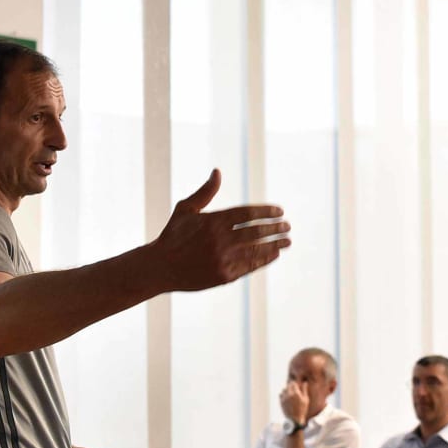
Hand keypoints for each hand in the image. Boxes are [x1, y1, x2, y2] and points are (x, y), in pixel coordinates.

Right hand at [152, 169, 290, 290]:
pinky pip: (249, 267)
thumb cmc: (172, 236)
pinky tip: (274, 254)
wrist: (159, 268)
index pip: (248, 213)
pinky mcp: (224, 276)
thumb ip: (205, 192)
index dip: (267, 212)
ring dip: (275, 245)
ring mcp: (223, 259)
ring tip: (288, 241)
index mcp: (213, 221)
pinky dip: (264, 260)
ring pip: (256, 251)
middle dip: (276, 228)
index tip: (280, 211)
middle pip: (256, 232)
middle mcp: (220, 240)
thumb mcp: (186, 209)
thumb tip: (217, 172)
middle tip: (288, 226)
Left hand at [280, 380, 308, 424]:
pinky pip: (280, 394)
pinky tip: (287, 397)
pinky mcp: (281, 402)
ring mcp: (284, 398)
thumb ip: (304, 390)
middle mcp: (289, 394)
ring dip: (287, 389)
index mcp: (296, 393)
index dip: (295, 383)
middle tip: (294, 388)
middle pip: (288, 385)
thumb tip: (305, 382)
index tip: (297, 385)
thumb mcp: (306, 400)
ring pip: (283, 389)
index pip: (293, 383)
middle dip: (291, 385)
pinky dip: (283, 394)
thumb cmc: (302, 410)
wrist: (295, 419)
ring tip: (290, 393)